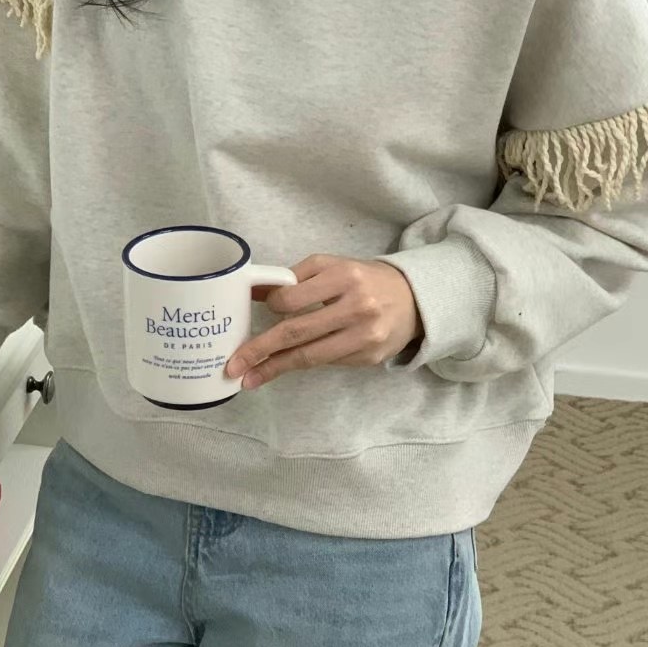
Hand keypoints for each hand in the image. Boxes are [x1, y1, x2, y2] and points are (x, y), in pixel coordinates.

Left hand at [226, 255, 421, 389]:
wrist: (414, 299)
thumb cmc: (365, 280)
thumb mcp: (333, 267)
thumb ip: (295, 277)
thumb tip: (253, 291)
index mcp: (344, 277)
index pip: (292, 298)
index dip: (272, 307)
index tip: (263, 311)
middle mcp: (357, 307)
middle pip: (296, 333)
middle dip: (259, 350)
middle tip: (233, 365)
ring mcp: (365, 336)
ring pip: (309, 356)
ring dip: (274, 369)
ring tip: (248, 379)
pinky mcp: (369, 357)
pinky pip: (326, 363)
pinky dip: (302, 364)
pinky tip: (283, 367)